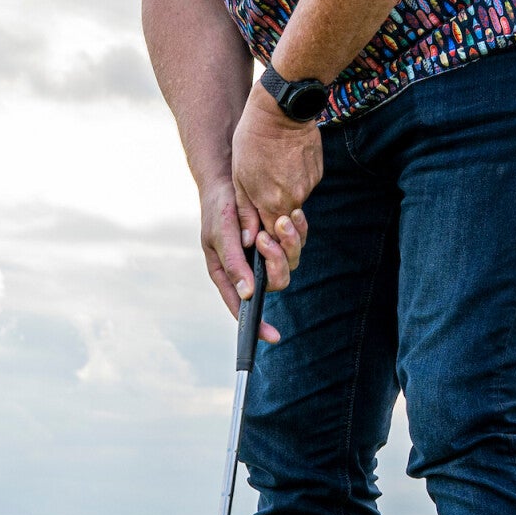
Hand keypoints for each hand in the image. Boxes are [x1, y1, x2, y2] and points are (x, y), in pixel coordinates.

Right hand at [201, 179, 306, 343]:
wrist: (227, 178)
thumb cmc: (218, 207)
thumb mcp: (221, 232)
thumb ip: (233, 262)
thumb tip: (247, 293)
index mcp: (228, 272)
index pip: (244, 307)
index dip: (258, 325)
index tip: (273, 336)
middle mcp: (250, 267)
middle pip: (275, 282)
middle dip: (276, 262)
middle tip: (265, 237)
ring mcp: (266, 253)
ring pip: (290, 262)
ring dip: (289, 243)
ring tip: (280, 221)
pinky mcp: (280, 237)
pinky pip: (297, 242)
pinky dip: (298, 230)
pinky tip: (295, 215)